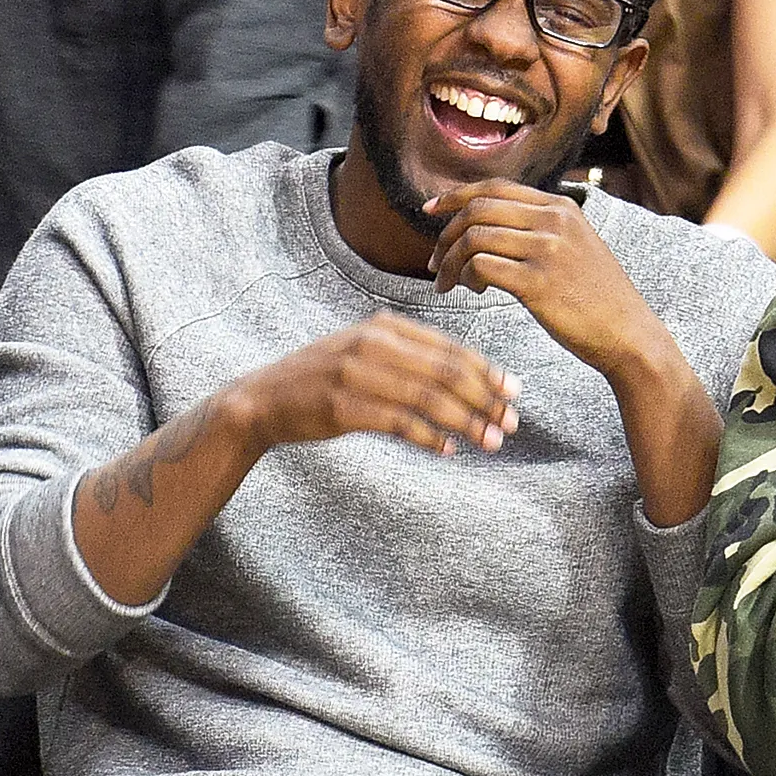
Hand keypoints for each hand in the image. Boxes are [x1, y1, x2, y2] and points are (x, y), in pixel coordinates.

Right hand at [233, 309, 519, 458]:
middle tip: (511, 424)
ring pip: (429, 399)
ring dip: (467, 423)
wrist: (262, 400)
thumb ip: (408, 356)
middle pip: (446, 372)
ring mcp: (357, 374)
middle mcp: (372, 343)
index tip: (513, 393)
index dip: (487, 371)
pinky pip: (400, 423)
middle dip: (486, 399)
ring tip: (490, 442)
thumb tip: (465, 378)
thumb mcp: (363, 351)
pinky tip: (448, 450)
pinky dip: (430, 438)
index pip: (449, 347)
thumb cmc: (320, 379)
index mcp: (383, 325)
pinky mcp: (344, 407)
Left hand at [424, 181, 658, 377]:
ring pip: (473, 238)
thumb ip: (536, 229)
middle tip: (433, 263)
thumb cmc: (594, 298)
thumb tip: (481, 225)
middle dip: (444, 236)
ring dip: (449, 263)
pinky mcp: (538, 282)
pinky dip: (465, 278)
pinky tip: (474, 292)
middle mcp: (554, 220)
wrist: (628, 334)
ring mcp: (547, 249)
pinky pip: (480, 267)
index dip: (455, 196)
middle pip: (477, 209)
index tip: (429, 210)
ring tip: (447, 285)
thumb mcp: (574, 246)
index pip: (495, 188)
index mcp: (561, 207)